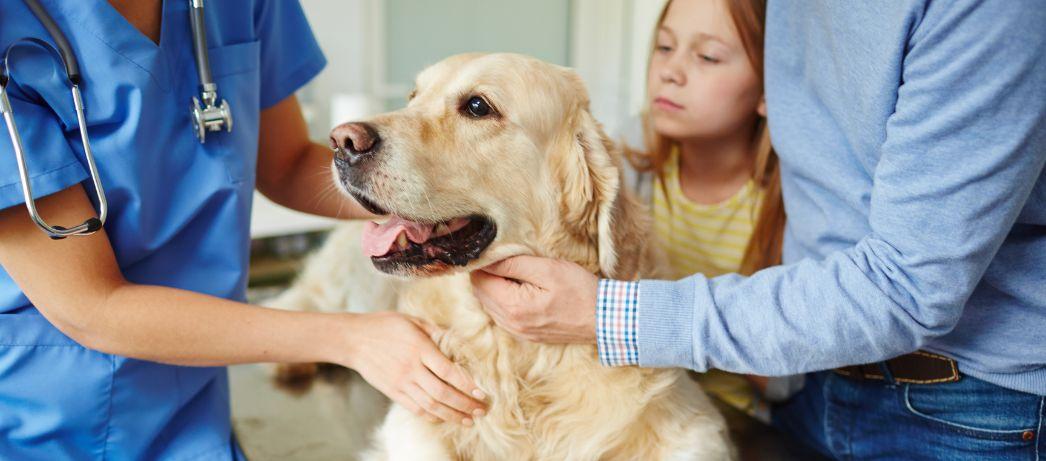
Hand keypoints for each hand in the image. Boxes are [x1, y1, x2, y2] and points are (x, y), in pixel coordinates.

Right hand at [337, 312, 486, 425]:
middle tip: (482, 411)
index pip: (448, 371)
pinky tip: (445, 418)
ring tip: (468, 420)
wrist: (353, 339)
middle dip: (465, 404)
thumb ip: (437, 332)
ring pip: (430, 406)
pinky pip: (415, 409)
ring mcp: (401, 383)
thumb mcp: (413, 321)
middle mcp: (411, 368)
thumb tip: (461, 342)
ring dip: (452, 415)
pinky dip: (432, 416)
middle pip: (442, 393)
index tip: (482, 392)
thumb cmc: (386, 326)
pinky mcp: (393, 392)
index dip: (467, 384)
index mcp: (419, 348)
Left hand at [470, 255, 598, 343]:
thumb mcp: (547, 269)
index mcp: (513, 307)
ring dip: (494, 287)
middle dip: (487, 274)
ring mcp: (518, 332)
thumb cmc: (579, 290)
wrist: (604, 320)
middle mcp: (511, 324)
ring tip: (512, 270)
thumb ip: (514, 264)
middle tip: (502, 257)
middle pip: (481, 294)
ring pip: (490, 305)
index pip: (480, 281)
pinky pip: (503, 315)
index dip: (483, 263)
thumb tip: (488, 260)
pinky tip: (519, 288)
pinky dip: (503, 299)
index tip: (494, 250)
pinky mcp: (527, 335)